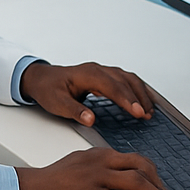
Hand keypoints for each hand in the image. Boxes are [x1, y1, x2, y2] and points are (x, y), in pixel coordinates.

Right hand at [17, 147, 177, 189]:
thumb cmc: (51, 181)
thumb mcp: (77, 164)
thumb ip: (98, 166)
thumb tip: (118, 177)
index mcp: (98, 154)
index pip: (134, 158)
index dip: (152, 173)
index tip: (159, 184)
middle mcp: (101, 163)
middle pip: (142, 166)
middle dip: (160, 183)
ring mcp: (99, 179)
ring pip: (139, 183)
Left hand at [19, 61, 154, 124]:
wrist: (40, 78)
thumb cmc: (48, 89)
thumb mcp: (57, 103)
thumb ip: (75, 111)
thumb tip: (90, 120)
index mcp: (87, 74)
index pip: (112, 86)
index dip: (126, 99)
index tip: (137, 112)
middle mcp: (97, 70)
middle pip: (124, 80)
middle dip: (138, 97)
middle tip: (147, 115)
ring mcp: (101, 72)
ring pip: (127, 78)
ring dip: (140, 93)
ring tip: (149, 111)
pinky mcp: (103, 77)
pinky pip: (125, 80)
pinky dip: (136, 90)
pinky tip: (143, 101)